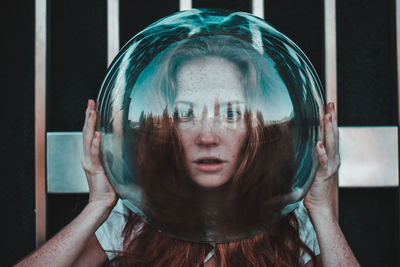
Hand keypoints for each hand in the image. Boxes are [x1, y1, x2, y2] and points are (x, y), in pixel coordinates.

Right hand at [81, 99, 116, 209]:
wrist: (102, 202)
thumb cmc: (108, 186)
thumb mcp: (110, 165)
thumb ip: (111, 154)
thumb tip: (120, 143)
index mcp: (90, 155)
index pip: (90, 133)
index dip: (90, 119)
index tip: (93, 106)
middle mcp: (87, 156)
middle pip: (86, 132)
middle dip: (88, 116)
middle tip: (91, 102)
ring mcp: (89, 162)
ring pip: (88, 139)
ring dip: (90, 125)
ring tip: (92, 112)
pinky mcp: (95, 169)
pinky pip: (95, 154)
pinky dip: (96, 144)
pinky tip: (98, 134)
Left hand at [304, 102, 339, 217]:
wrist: (320, 206)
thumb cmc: (313, 187)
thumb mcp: (311, 166)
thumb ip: (308, 155)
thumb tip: (299, 143)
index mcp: (330, 155)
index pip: (330, 134)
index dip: (329, 120)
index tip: (327, 106)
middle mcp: (333, 158)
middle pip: (333, 134)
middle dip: (332, 118)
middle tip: (330, 104)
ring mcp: (330, 166)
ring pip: (331, 144)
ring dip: (329, 129)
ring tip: (328, 116)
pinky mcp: (324, 174)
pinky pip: (324, 162)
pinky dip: (322, 153)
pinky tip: (318, 144)